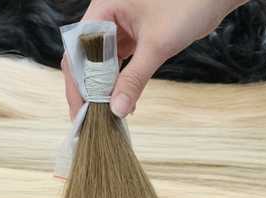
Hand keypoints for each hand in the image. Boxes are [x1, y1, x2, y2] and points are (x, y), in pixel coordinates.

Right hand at [63, 0, 244, 118]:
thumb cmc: (187, 5)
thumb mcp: (157, 46)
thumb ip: (134, 79)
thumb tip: (117, 110)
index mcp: (104, 7)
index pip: (79, 50)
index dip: (78, 82)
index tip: (81, 110)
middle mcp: (108, 16)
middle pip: (87, 58)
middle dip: (89, 89)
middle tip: (91, 119)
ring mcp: (121, 27)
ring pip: (103, 63)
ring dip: (105, 89)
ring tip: (109, 115)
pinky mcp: (135, 37)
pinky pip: (120, 63)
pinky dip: (121, 83)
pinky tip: (126, 102)